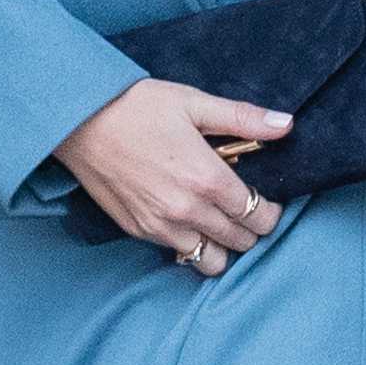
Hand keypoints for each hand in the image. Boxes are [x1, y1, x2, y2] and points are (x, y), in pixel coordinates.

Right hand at [52, 82, 291, 276]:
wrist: (79, 120)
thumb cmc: (138, 107)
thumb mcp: (194, 103)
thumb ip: (244, 119)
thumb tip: (286, 125)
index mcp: (207, 179)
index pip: (258, 216)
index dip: (270, 212)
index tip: (267, 200)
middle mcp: (187, 211)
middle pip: (240, 242)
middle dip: (251, 228)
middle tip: (246, 207)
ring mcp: (160, 226)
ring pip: (210, 261)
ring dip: (222, 246)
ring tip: (220, 221)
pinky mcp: (138, 231)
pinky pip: (178, 254)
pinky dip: (192, 245)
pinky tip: (191, 221)